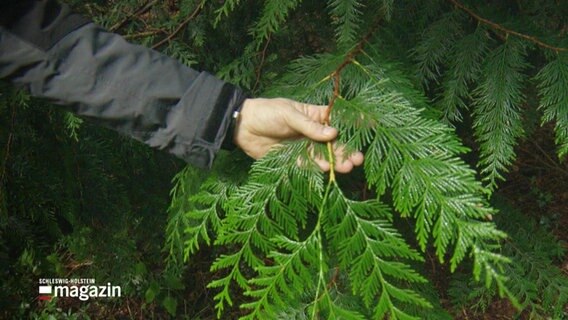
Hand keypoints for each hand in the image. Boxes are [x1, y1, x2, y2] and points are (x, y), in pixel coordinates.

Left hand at [234, 98, 363, 172]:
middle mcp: (312, 133)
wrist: (243, 126)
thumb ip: (309, 126)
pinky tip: (326, 169)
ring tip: (347, 166)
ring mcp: (304, 147)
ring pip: (324, 156)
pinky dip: (317, 168)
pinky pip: (308, 166)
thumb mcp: (289, 114)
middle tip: (357, 159)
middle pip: (334, 143)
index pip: (337, 122)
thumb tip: (333, 134)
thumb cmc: (267, 112)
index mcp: (315, 116)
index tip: (365, 136)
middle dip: (346, 151)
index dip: (351, 129)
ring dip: (335, 161)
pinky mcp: (294, 160)